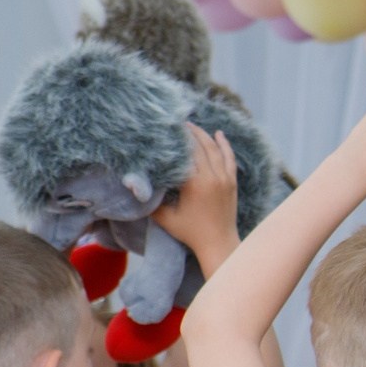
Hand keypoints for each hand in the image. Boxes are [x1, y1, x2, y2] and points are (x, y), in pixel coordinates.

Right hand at [155, 125, 241, 270]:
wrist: (219, 244)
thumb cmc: (190, 232)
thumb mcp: (165, 217)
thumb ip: (151, 201)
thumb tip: (133, 186)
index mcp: (196, 183)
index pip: (186, 152)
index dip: (177, 139)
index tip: (167, 128)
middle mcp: (213, 177)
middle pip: (201, 146)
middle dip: (189, 133)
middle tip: (177, 122)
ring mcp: (225, 179)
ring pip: (215, 150)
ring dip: (204, 135)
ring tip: (192, 125)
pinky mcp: (232, 183)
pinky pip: (229, 158)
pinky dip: (224, 145)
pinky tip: (219, 135)